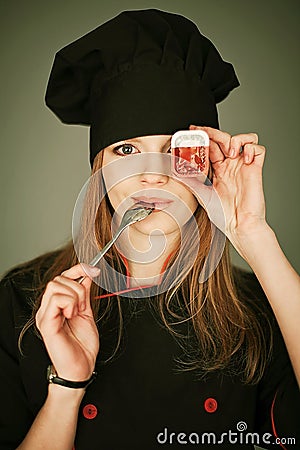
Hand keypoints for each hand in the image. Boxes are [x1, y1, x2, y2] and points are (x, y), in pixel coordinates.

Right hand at [36, 264, 99, 380]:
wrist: (81, 367)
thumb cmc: (82, 345)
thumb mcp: (86, 312)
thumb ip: (84, 294)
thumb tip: (87, 274)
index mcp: (55, 306)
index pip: (61, 278)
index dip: (77, 269)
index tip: (92, 269)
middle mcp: (47, 308)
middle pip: (58, 279)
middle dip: (77, 287)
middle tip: (82, 306)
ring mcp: (44, 315)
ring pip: (56, 286)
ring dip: (74, 296)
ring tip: (76, 313)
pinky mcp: (46, 323)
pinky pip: (56, 299)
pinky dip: (70, 303)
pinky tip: (71, 316)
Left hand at [177, 125, 267, 251]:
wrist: (238, 226)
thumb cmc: (222, 214)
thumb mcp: (200, 193)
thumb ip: (189, 180)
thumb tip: (173, 171)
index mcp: (218, 170)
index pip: (211, 146)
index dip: (204, 135)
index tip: (193, 129)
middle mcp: (231, 165)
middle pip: (225, 139)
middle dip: (214, 133)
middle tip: (205, 133)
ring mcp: (243, 166)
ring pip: (244, 139)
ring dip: (235, 139)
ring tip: (229, 152)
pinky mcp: (255, 169)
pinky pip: (259, 149)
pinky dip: (252, 147)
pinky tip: (244, 158)